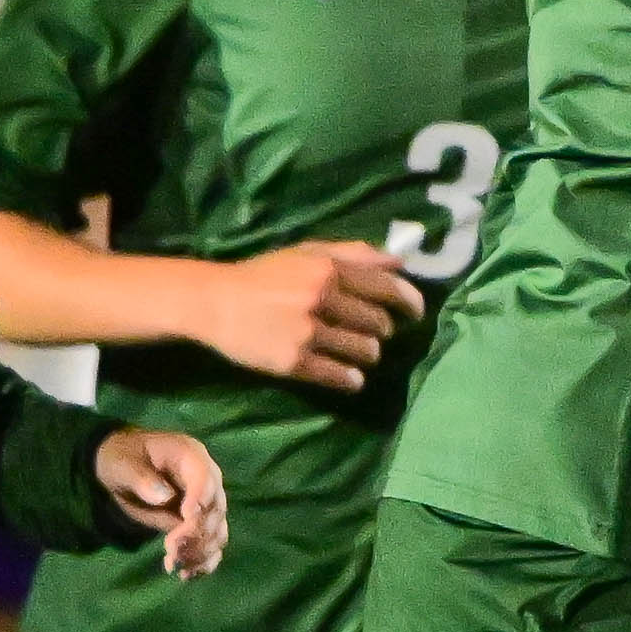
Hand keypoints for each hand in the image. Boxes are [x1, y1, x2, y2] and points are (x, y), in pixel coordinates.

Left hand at [94, 427, 228, 578]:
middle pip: (215, 510)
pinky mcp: (201, 524)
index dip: (200, 499)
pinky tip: (185, 574)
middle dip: (195, 534)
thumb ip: (141, 478)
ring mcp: (207, 504)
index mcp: (191, 456)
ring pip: (217, 531)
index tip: (186, 519)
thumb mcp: (122, 463)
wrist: (122, 468)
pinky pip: (212, 545)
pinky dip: (203, 562)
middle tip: (170, 550)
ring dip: (200, 552)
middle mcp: (207, 480)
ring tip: (174, 564)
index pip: (205, 478)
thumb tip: (166, 497)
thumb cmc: (122, 459)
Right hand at [183, 239, 424, 388]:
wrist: (214, 301)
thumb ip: (353, 253)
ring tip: (359, 353)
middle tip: (376, 332)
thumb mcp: (306, 252)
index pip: (386, 289)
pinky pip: (338, 376)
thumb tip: (398, 261)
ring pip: (364, 351)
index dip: (410, 303)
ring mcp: (307, 332)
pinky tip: (351, 378)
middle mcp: (322, 299)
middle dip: (383, 329)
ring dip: (368, 354)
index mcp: (328, 270)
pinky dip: (351, 379)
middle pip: (378, 323)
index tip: (416, 313)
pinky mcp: (293, 361)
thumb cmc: (264, 274)